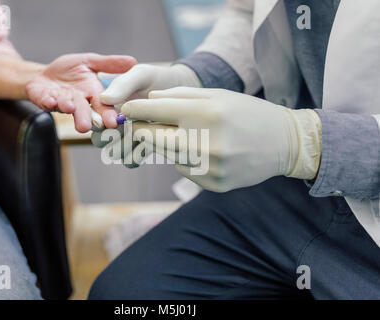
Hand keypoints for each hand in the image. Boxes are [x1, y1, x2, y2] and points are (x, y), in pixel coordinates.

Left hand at [26, 53, 136, 132]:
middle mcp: (78, 101)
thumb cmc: (68, 71)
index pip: (102, 105)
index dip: (107, 114)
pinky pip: (45, 101)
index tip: (113, 123)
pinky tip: (50, 100)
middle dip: (85, 118)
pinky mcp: (43, 99)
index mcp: (92, 92)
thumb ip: (109, 64)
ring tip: (71, 108)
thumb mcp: (90, 62)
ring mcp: (60, 102)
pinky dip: (47, 101)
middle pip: (83, 111)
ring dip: (67, 108)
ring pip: (65, 107)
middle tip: (87, 126)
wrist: (42, 75)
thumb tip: (134, 61)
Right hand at [91, 63, 200, 164]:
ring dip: (122, 148)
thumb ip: (123, 84)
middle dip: (108, 138)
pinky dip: (135, 157)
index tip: (112, 121)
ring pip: (113, 152)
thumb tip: (104, 99)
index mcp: (106, 105)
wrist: (181, 91)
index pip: (93, 116)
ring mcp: (125, 138)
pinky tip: (147, 147)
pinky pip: (130, 160)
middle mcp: (111, 123)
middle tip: (125, 132)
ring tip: (138, 138)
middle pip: (98, 138)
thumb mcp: (141, 75)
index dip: (97, 120)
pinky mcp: (139, 149)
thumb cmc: (158, 79)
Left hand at [120, 87, 321, 191]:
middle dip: (142, 130)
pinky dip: (187, 160)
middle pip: (153, 138)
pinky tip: (206, 153)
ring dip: (168, 145)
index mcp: (206, 113)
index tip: (124, 110)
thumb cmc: (247, 113)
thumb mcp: (217, 95)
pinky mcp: (214, 184)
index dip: (135, 110)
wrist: (284, 143)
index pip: (155, 111)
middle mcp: (205, 142)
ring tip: (188, 135)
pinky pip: (185, 171)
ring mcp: (210, 167)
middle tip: (140, 126)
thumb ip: (181, 95)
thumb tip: (149, 100)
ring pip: (168, 155)